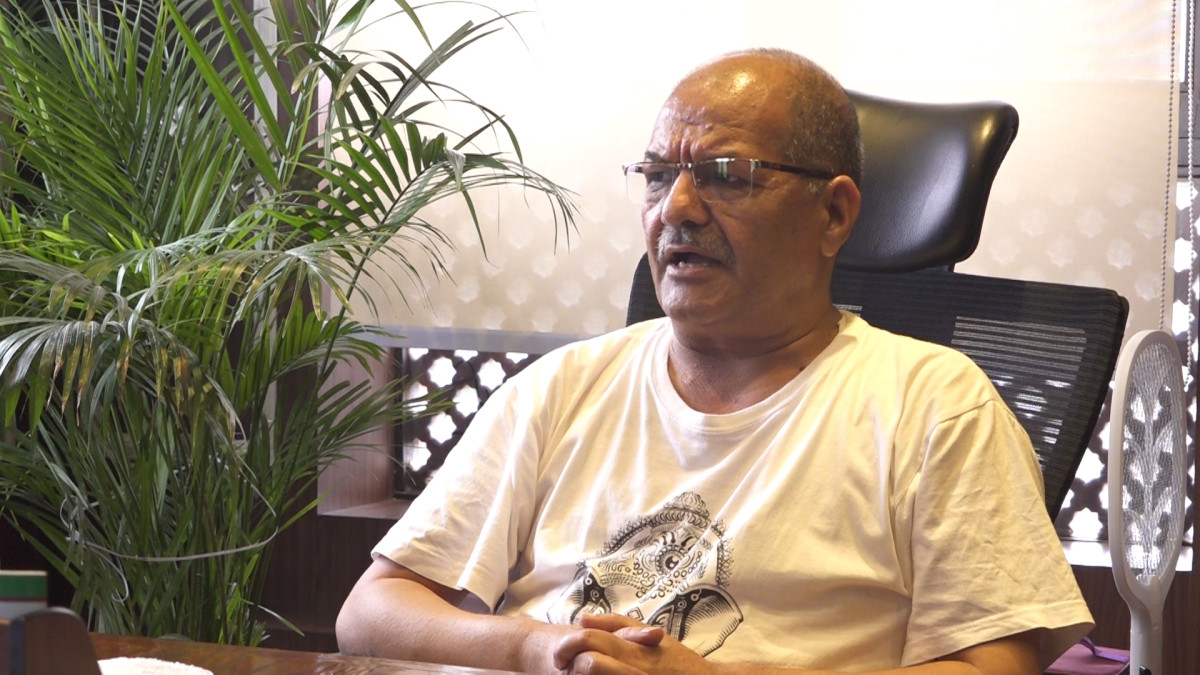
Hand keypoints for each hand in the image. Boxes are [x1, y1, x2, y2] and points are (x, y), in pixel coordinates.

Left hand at [551, 613, 718, 674]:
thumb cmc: (678, 661)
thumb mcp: (652, 637)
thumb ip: (617, 625)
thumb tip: (582, 619)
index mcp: (632, 650)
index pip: (590, 642)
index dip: (568, 646)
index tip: (561, 657)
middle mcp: (631, 668)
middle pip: (588, 665)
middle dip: (570, 666)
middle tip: (563, 669)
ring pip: (593, 674)